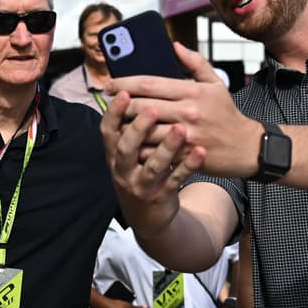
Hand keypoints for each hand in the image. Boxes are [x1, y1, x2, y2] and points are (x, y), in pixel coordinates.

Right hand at [102, 92, 204, 233]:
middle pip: (126, 148)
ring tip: (180, 129)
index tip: (123, 93)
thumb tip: (130, 90)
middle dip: (138, 128)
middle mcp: (123, 171)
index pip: (108, 131)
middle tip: (152, 109)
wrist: (147, 217)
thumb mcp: (127, 156)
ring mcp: (142, 185)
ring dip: (166, 147)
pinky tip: (199, 152)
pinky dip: (187, 166)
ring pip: (152, 166)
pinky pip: (176, 180)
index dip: (113, 113)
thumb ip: (128, 127)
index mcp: (115, 155)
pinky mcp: (162, 196)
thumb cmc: (139, 175)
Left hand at [108, 43, 260, 176]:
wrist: (246, 147)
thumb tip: (174, 45)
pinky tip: (129, 144)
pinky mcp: (184, 155)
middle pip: (142, 107)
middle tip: (108, 105)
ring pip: (145, 131)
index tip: (110, 84)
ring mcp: (185, 135)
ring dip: (126, 128)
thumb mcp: (215, 83)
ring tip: (115, 124)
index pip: (150, 83)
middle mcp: (188, 111)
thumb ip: (194, 62)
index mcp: (192, 91)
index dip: (125, 83)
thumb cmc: (227, 114)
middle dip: (121, 106)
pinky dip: (139, 148)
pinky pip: (154, 152)